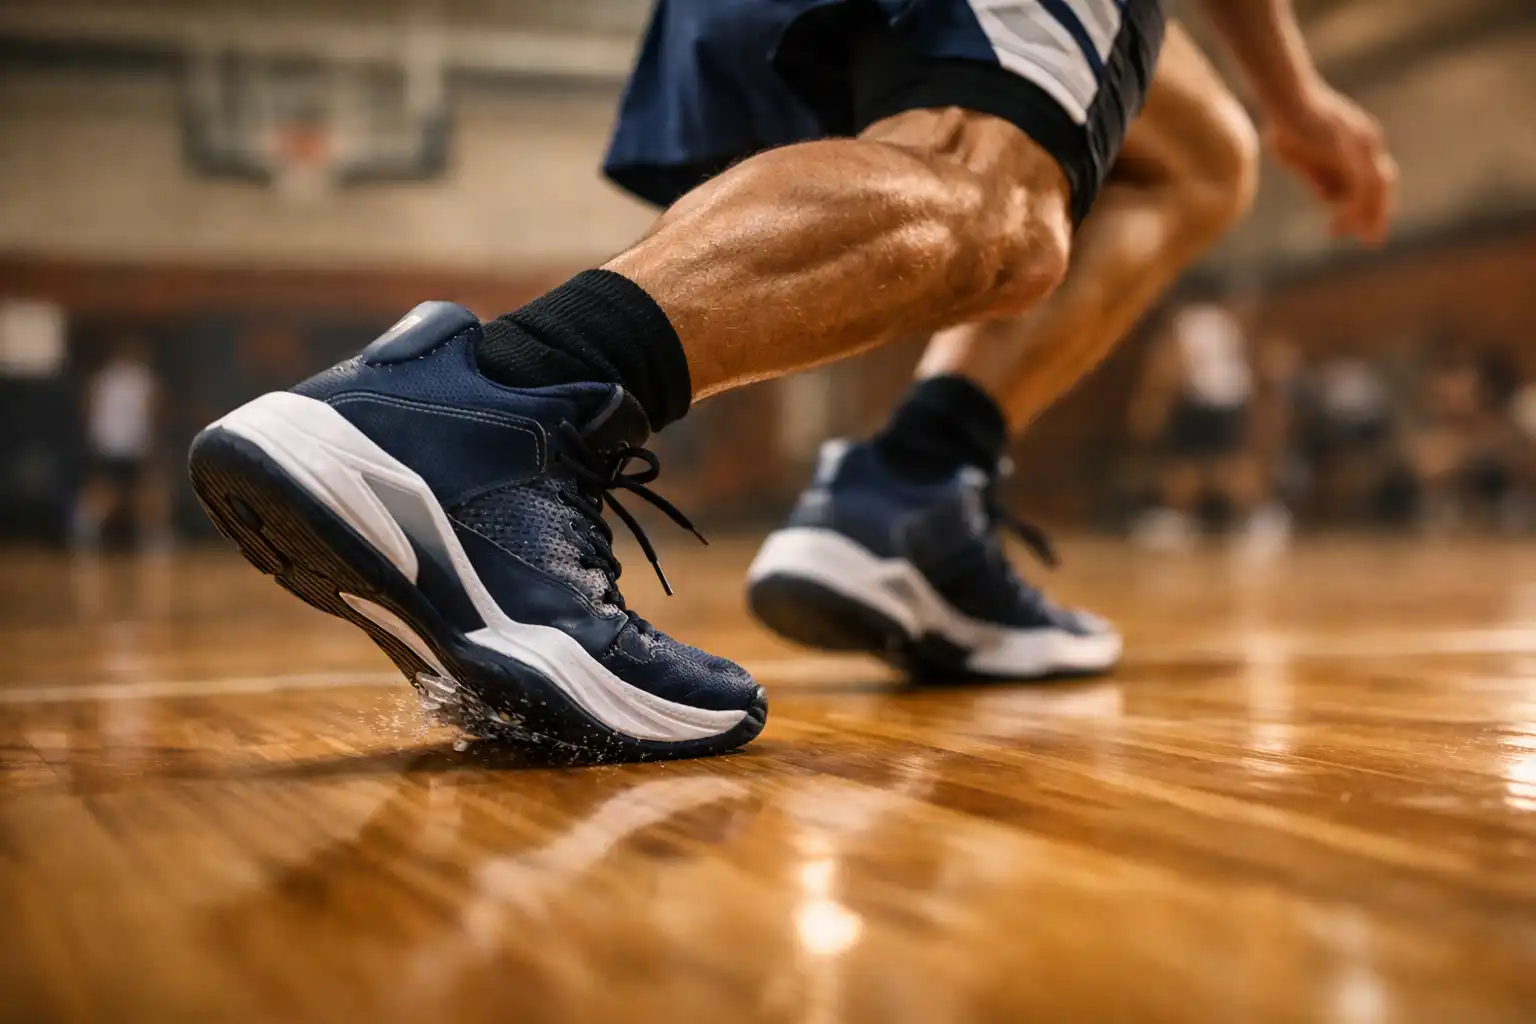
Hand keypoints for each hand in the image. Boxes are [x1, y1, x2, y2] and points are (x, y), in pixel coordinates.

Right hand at [1266, 85, 1397, 244]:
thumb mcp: (1302, 157)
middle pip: (1381, 186)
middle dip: (1376, 215)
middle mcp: (1368, 142)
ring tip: (1350, 235)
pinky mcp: (1353, 146)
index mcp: (1358, 144)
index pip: (1371, 181)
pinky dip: (1357, 206)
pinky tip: (1341, 221)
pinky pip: (1363, 183)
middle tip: (1371, 241)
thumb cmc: (1287, 121)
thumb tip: (1329, 198)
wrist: (1285, 96)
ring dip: (1365, 215)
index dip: (1363, 208)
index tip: (1344, 228)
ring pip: (1375, 189)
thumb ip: (1319, 175)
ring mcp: (1363, 143)